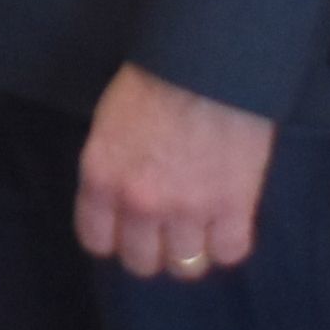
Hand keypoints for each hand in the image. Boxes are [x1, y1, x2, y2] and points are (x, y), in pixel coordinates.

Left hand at [76, 65, 275, 282]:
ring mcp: (187, 210)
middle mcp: (139, 203)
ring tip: (201, 228)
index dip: (115, 238)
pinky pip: (230, 253)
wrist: (207, 62)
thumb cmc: (154, 78)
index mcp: (100, 178)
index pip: (96, 241)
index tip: (128, 230)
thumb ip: (111, 169)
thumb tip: (119, 202)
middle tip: (167, 229)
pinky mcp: (232, 208)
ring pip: (185, 266)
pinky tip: (228, 223)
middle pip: (141, 262)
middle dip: (153, 249)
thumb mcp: (110, 124)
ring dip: (192, 250)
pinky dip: (229, 243)